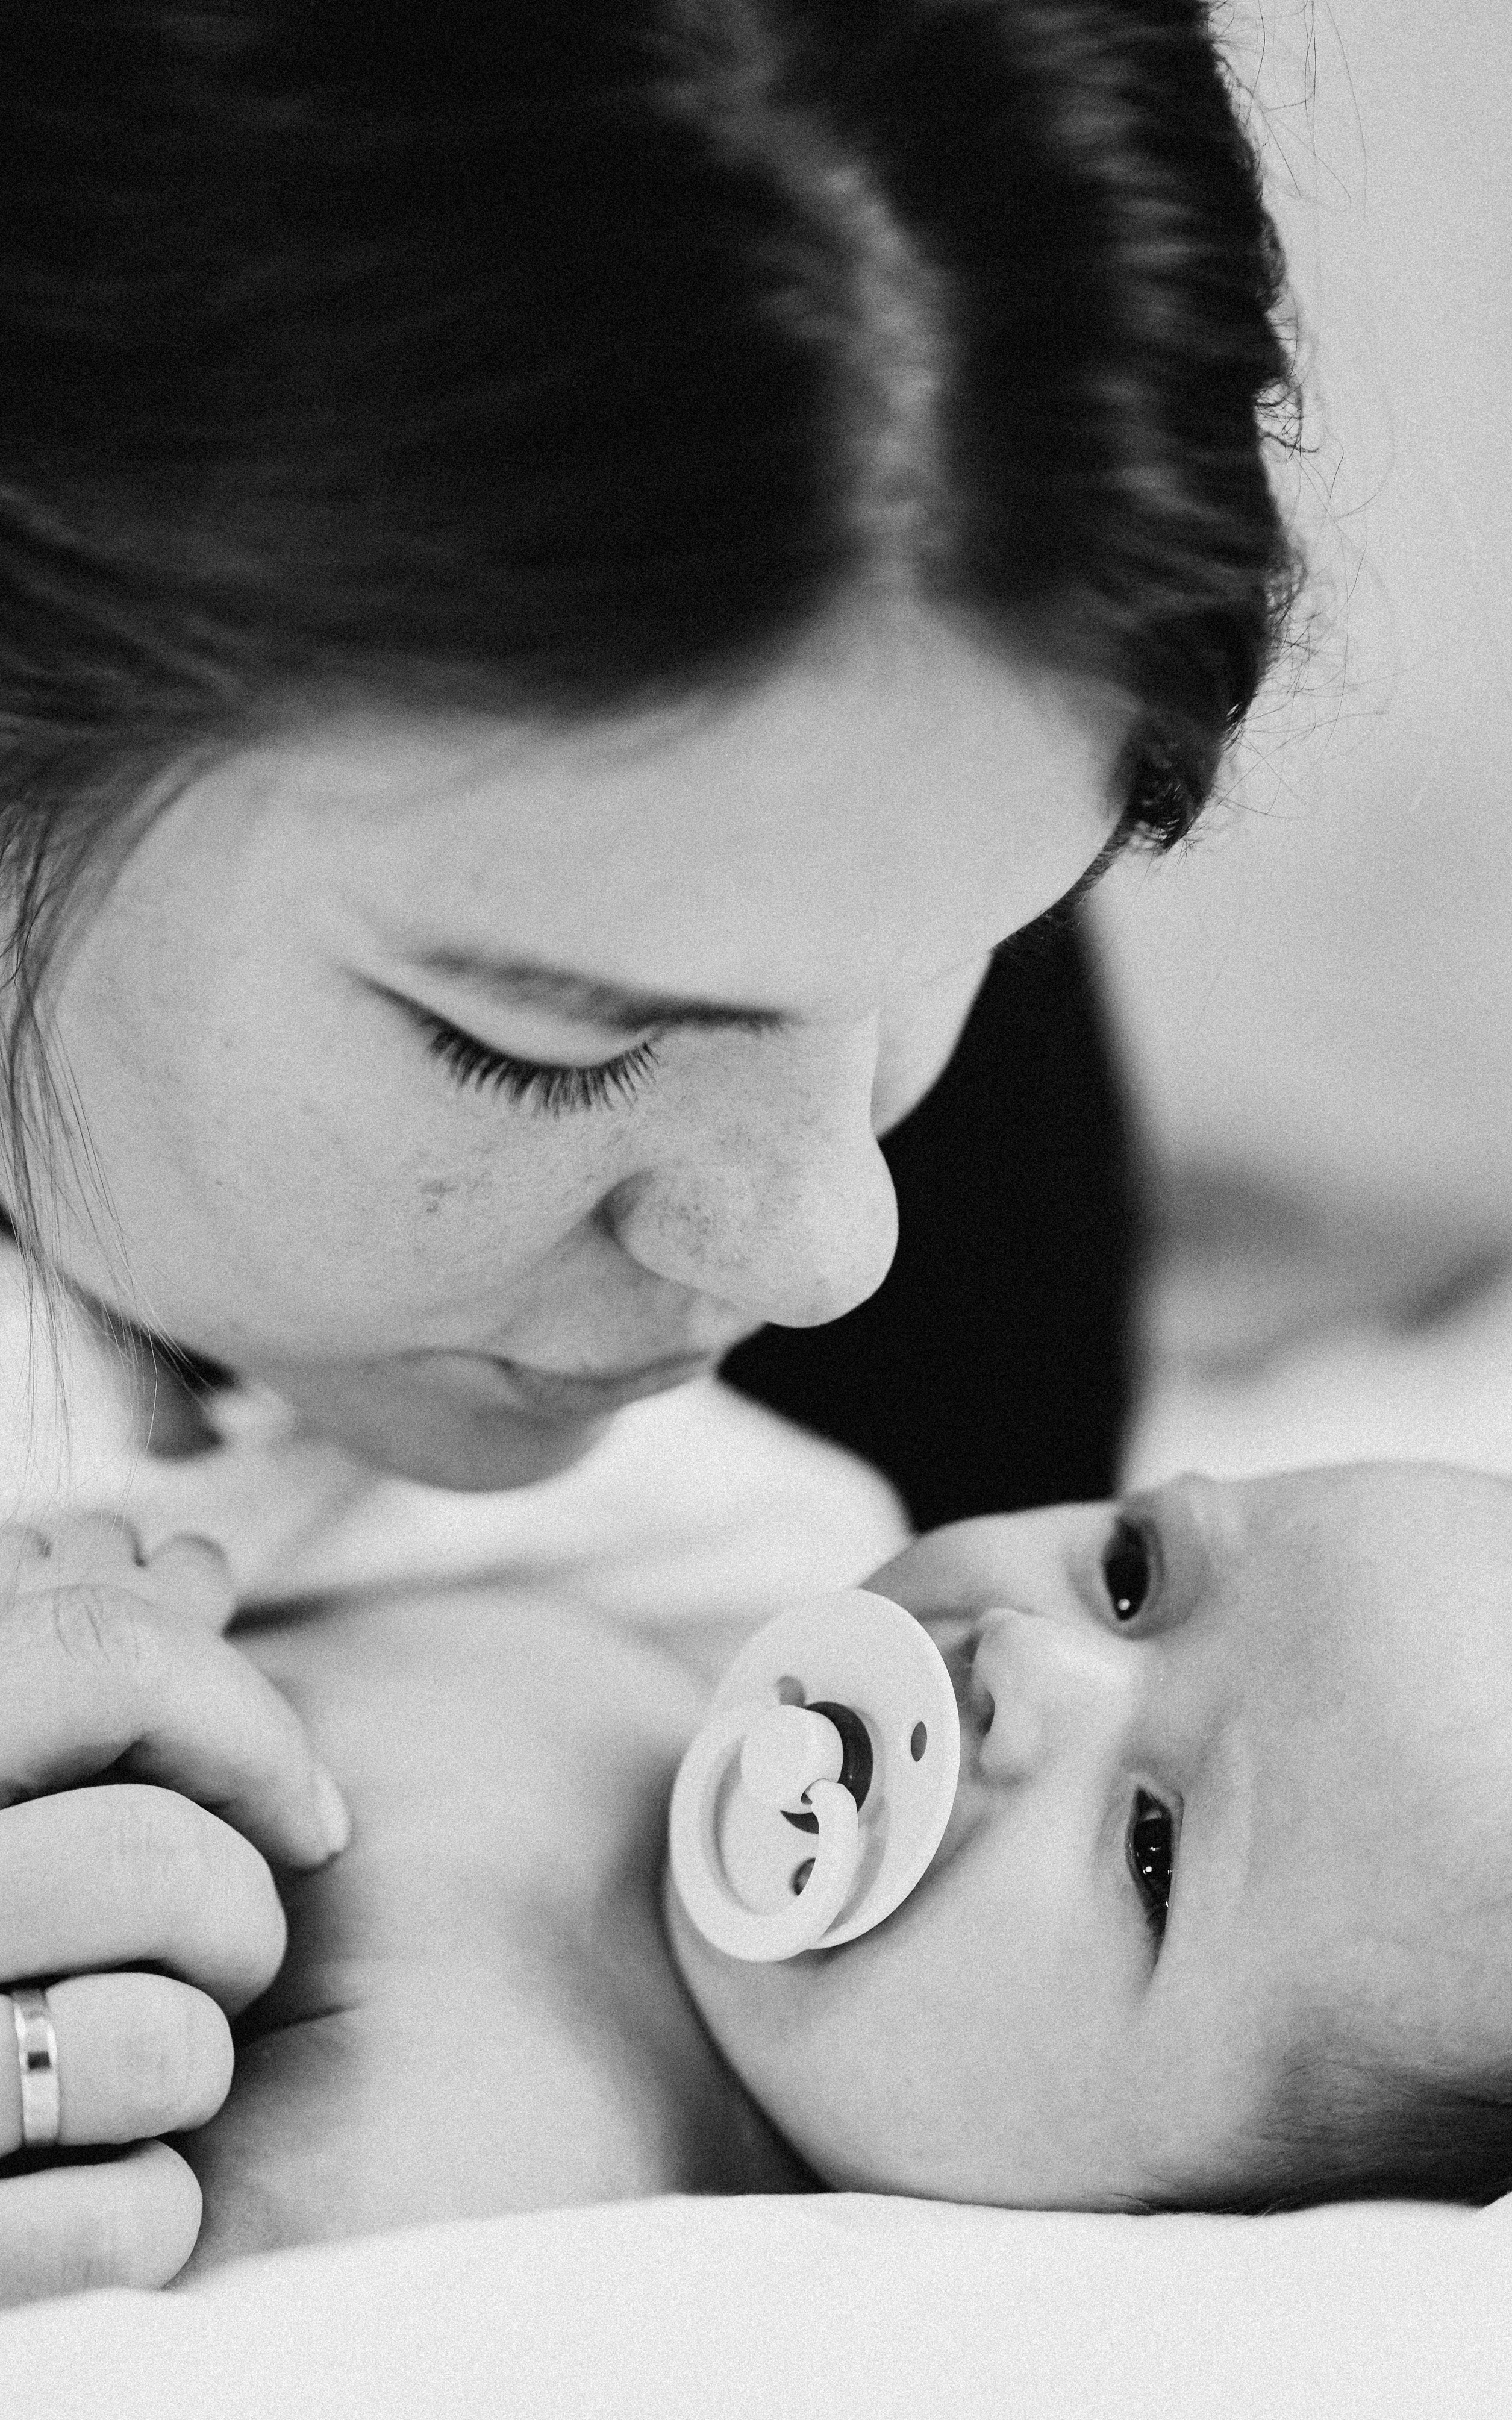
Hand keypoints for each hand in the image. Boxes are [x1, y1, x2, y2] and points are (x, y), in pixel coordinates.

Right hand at [0, 1514, 350, 2305]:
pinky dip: (154, 2216)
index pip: (101, 1650)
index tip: (302, 1805)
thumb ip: (64, 1676)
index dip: (244, 1717)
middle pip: (157, 1855)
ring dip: (191, 2064)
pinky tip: (107, 2195)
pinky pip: (132, 2223)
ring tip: (129, 2074)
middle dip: (234, 1914)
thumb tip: (195, 1564)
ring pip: (162, 2046)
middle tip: (214, 1957)